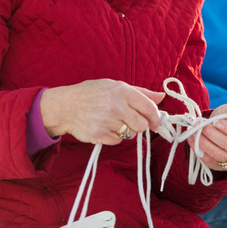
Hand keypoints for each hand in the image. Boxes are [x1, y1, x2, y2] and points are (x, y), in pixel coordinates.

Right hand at [40, 79, 164, 144]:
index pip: (149, 107)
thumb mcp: (115, 86)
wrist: (65, 106)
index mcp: (122, 91)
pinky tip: (104, 127)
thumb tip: (161, 96)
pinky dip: (114, 137)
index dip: (156, 117)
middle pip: (142, 124)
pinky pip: (118, 141)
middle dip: (139, 125)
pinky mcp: (100, 135)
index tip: (157, 122)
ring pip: (131, 134)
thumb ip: (140, 92)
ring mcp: (108, 121)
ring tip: (113, 121)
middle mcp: (117, 106)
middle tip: (130, 121)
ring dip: (126, 131)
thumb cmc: (92, 94)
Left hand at [187, 103, 226, 171]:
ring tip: (192, 133)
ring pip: (219, 155)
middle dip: (211, 134)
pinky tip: (193, 142)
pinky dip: (200, 152)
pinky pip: (211, 163)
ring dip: (203, 144)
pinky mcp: (224, 166)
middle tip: (198, 124)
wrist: (223, 126)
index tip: (216, 122)